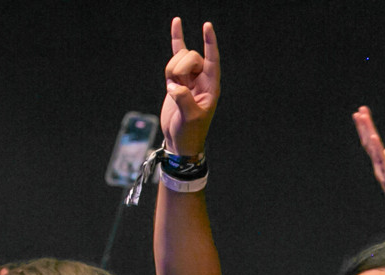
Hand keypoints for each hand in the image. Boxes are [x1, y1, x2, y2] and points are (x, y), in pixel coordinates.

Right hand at [161, 17, 219, 155]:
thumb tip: (175, 86)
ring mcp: (189, 78)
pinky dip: (176, 40)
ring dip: (172, 70)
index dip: (210, 43)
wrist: (180, 141)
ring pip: (179, 58)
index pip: (212, 60)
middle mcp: (202, 79)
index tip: (207, 26)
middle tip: (177, 88)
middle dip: (180, 67)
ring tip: (172, 89)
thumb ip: (184, 100)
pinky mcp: (176, 79)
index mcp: (211, 87)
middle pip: (191, 57)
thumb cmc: (190, 133)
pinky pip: (175, 58)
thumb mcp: (189, 118)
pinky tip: (177, 23)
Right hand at [352, 106, 384, 239]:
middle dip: (364, 126)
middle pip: (369, 142)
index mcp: (382, 164)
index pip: (372, 144)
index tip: (362, 114)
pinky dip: (377, 148)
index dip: (367, 129)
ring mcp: (383, 170)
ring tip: (362, 116)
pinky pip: (382, 159)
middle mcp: (380, 166)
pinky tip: (374, 136)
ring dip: (368, 131)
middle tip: (358, 110)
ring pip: (373, 147)